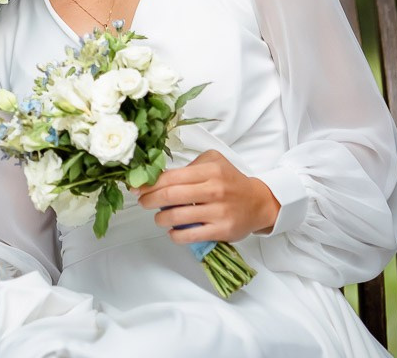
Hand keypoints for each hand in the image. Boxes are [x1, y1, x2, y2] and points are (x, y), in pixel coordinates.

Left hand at [135, 150, 279, 243]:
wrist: (259, 202)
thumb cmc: (231, 181)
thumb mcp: (213, 161)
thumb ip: (189, 165)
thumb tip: (159, 176)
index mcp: (210, 171)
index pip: (171, 177)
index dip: (149, 184)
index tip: (138, 188)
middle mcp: (214, 190)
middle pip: (170, 196)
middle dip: (149, 200)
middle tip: (143, 202)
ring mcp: (218, 211)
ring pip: (176, 217)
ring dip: (160, 218)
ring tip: (159, 217)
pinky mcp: (221, 230)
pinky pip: (189, 235)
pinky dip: (175, 234)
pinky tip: (173, 230)